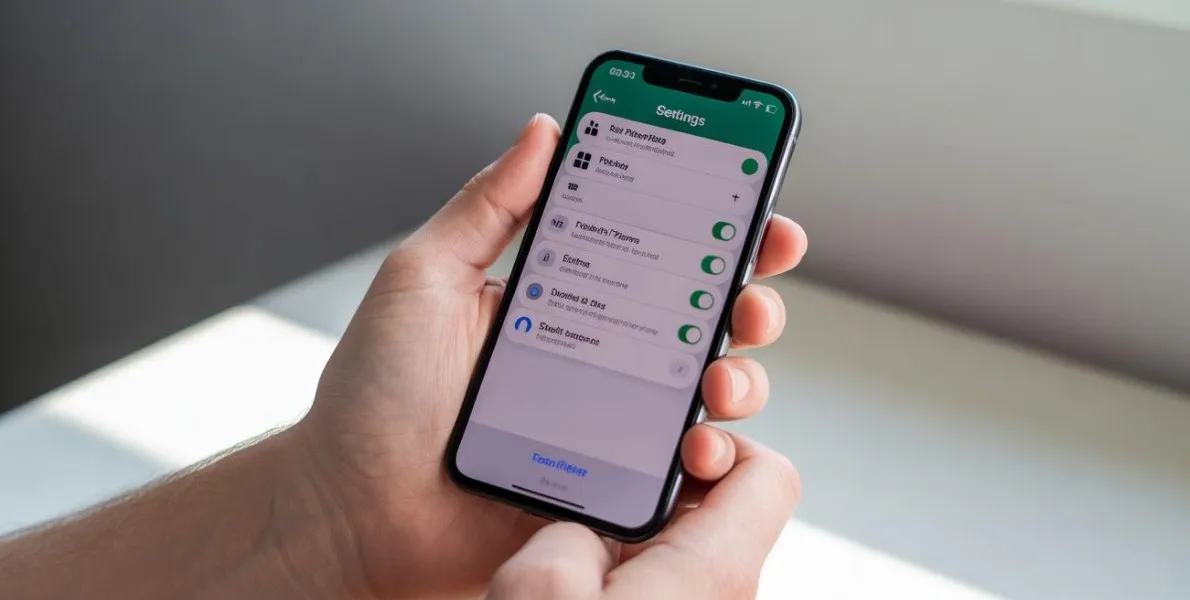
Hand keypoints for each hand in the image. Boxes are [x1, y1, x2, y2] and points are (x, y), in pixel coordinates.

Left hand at [295, 114, 807, 597]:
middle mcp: (598, 355)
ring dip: (740, 378)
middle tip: (748, 297)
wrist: (356, 510)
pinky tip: (698, 445)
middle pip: (701, 320)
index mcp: (562, 297)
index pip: (652, 251)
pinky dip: (711, 457)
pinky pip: (682, 470)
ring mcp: (610, 422)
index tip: (747, 206)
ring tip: (719, 382)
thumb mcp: (423, 279)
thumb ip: (487, 206)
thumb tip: (542, 132)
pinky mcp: (611, 484)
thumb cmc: (375, 397)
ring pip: (708, 394)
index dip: (710, 226)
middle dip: (747, 299)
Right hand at [486, 434, 800, 599]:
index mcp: (712, 578)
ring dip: (633, 541)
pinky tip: (571, 588)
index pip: (769, 476)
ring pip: (683, 559)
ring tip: (574, 546)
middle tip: (602, 496)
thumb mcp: (538, 590)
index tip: (666, 451)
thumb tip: (588, 539)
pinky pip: (659, 594)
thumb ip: (573, 531)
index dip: (723, 445)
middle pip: (722, 514)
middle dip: (663, 493)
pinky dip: (624, 579)